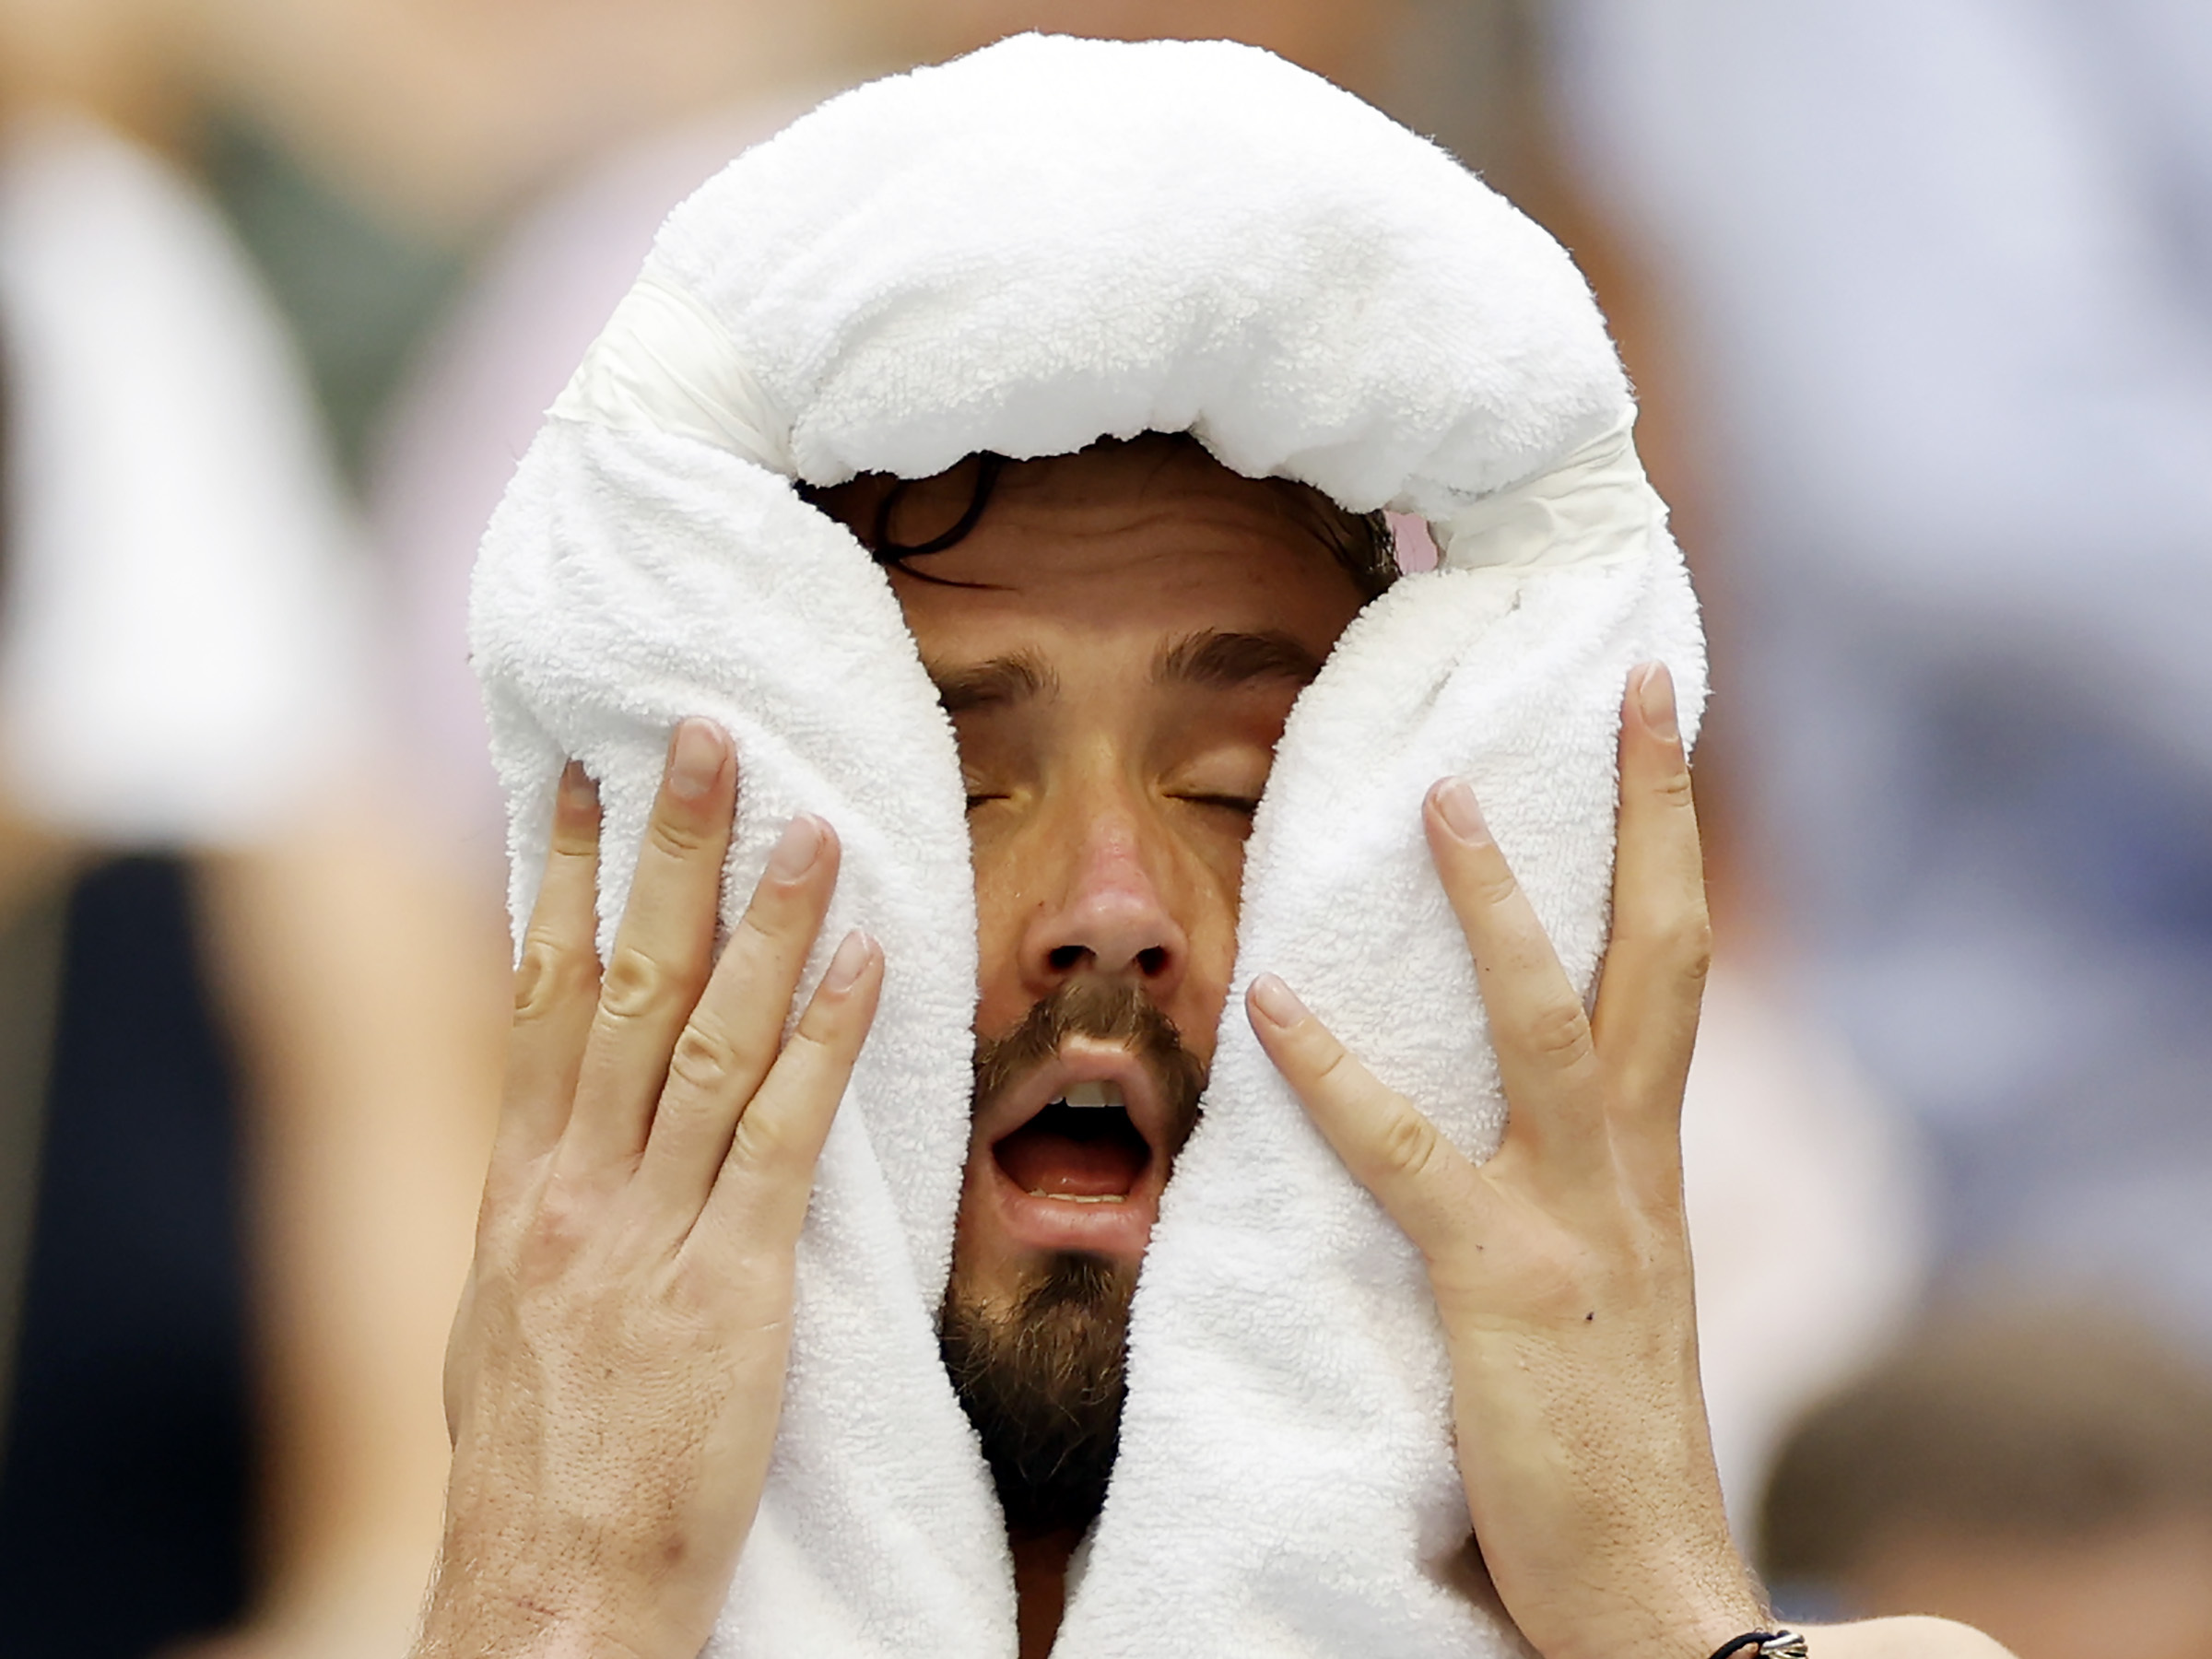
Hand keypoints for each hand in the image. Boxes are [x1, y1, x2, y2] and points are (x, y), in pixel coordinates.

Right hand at [417, 720, 882, 1658]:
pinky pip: (785, 1137)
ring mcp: (654, 1228)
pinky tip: (867, 962)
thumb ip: (541, 1206)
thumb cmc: (538, 1458)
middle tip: (704, 738)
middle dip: (668, 851)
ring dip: (766, 920)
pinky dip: (827, 1040)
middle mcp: (577, 1182)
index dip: (566, 879)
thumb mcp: (505, 1311)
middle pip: (628, 980)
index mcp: (519, 1183)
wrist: (554, 1586)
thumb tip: (552, 1129)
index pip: (543, 993)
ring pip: (711, 1037)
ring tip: (811, 821)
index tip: (582, 782)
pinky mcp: (735, 1283)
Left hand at [1247, 662, 1760, 1658]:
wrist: (1655, 1597)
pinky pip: (1408, 1156)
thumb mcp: (1610, 1289)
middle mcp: (1632, 1170)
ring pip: (1547, 1022)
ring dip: (1497, 902)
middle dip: (1653, 811)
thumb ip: (1579, 1196)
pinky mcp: (1502, 1285)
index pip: (1670, 970)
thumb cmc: (1610, 1446)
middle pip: (1660, 953)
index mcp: (1650, 1166)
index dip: (1670, 848)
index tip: (1660, 737)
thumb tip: (1531, 1124)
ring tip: (1440, 792)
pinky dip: (1337, 1075)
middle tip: (1642, 684)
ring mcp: (1575, 1221)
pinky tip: (1272, 1001)